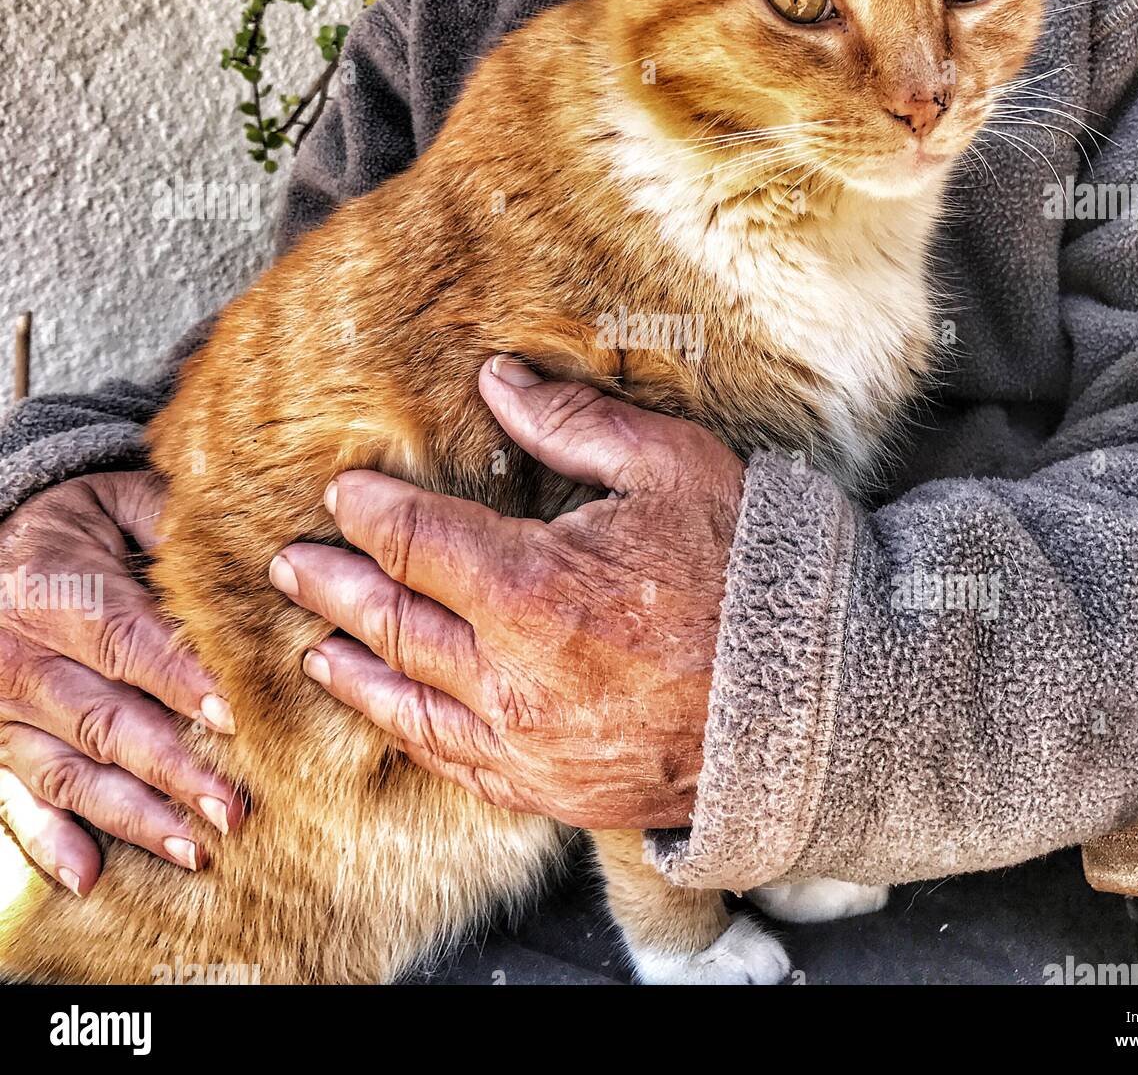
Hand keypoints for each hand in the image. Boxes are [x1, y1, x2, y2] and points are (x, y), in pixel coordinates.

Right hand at [0, 471, 242, 895]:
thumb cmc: (76, 524)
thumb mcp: (116, 503)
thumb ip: (171, 529)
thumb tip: (248, 559)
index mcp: (55, 589)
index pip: (126, 643)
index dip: (180, 682)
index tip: (234, 718)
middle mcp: (20, 655)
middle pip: (104, 720)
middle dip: (172, 769)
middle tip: (232, 806)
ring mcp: (0, 708)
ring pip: (68, 772)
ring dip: (132, 816)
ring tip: (196, 848)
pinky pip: (16, 800)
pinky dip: (49, 842)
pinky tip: (90, 878)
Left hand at [271, 357, 743, 828]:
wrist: (813, 702)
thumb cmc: (748, 573)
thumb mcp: (670, 469)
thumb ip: (571, 424)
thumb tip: (497, 380)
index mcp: (533, 588)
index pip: (416, 541)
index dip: (370, 512)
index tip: (343, 493)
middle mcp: (510, 676)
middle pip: (392, 622)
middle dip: (333, 587)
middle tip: (292, 565)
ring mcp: (527, 743)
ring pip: (407, 703)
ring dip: (352, 668)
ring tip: (313, 647)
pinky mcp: (551, 789)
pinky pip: (456, 762)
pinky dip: (409, 732)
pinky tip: (393, 717)